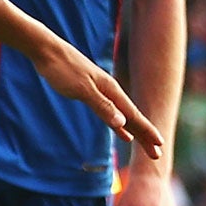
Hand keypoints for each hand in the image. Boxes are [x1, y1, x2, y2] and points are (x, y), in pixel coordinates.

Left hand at [29, 35, 162, 159]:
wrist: (46, 50)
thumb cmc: (62, 68)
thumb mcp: (82, 89)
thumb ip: (102, 106)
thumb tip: (122, 123)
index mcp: (111, 91)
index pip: (133, 116)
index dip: (147, 131)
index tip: (159, 145)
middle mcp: (110, 91)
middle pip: (132, 118)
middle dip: (145, 136)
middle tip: (157, 154)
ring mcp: (100, 92)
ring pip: (123, 116)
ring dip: (134, 131)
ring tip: (144, 145)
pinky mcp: (89, 92)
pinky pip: (110, 112)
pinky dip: (118, 124)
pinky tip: (121, 130)